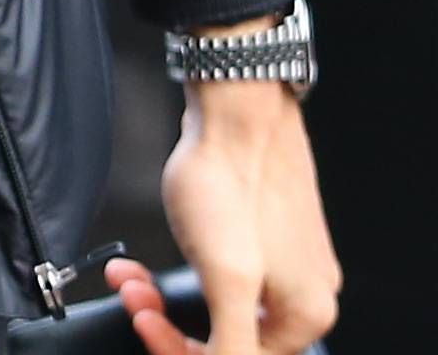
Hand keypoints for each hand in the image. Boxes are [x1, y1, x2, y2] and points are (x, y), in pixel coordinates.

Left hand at [137, 78, 335, 350]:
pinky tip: (147, 261)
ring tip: (132, 278)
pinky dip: (182, 268)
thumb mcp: (228, 279)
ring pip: (216, 304)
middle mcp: (305, 294)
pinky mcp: (263, 235)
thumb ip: (231, 343)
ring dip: (166, 297)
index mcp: (306, 315)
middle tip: (133, 297)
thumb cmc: (231, 182)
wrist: (235, 106)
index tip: (144, 323)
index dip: (181, 351)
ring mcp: (285, 262)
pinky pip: (218, 272)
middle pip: (227, 337)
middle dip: (169, 322)